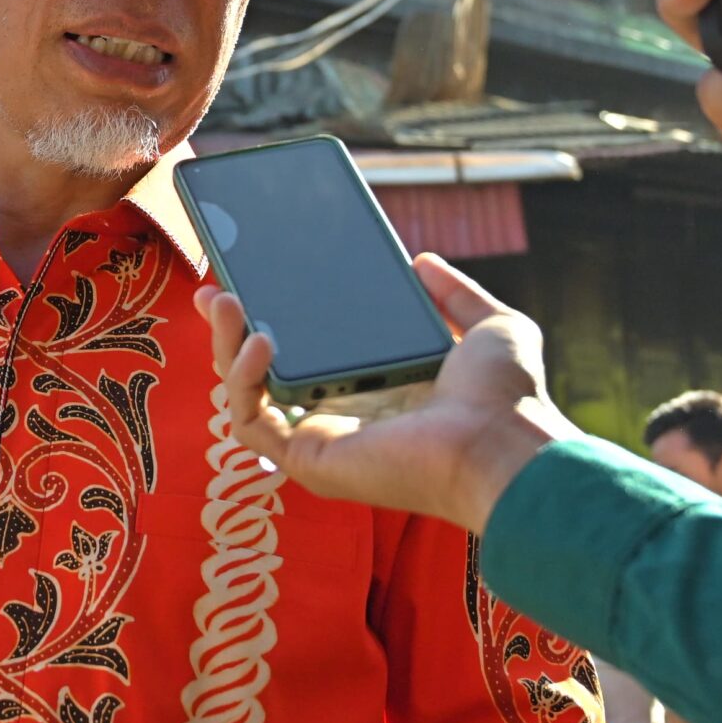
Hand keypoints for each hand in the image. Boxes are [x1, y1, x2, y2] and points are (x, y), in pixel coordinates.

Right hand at [193, 256, 577, 535]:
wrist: (505, 442)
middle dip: (229, 333)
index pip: (309, 356)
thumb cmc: (507, 399)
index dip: (276, 319)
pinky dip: (243, 380)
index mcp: (376, 391)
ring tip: (223, 302)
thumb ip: (455, 294)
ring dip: (224, 348)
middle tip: (214, 290)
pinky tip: (261, 340)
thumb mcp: (487, 325)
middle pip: (264, 375)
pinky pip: (250, 423)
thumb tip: (421, 262)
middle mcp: (342, 419)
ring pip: (245, 398)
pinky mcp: (309, 460)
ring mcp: (321, 442)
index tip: (254, 280)